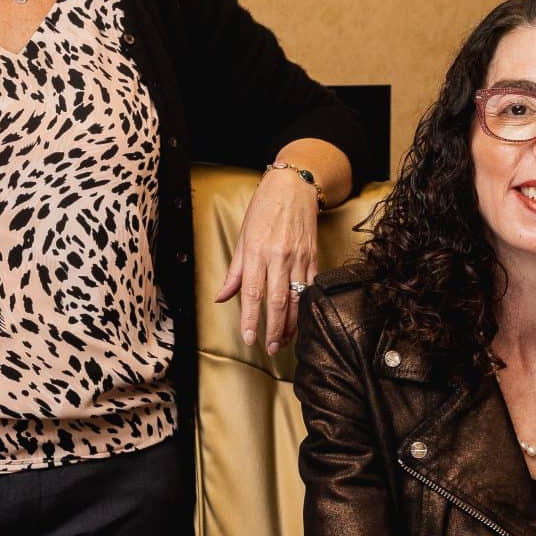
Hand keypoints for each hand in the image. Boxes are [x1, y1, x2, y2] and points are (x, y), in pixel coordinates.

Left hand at [216, 164, 321, 351]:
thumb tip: (221, 297)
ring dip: (291, 324)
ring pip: (297, 299)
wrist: (294, 186)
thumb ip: (234, 271)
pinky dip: (306, 308)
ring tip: (284, 342)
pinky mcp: (313, 257)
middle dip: (273, 329)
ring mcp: (299, 258)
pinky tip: (301, 321)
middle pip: (277, 301)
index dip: (250, 319)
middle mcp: (279, 257)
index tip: (249, 338)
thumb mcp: (243, 236)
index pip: (252, 292)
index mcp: (257, 252)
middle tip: (270, 348)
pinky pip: (311, 288)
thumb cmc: (264, 208)